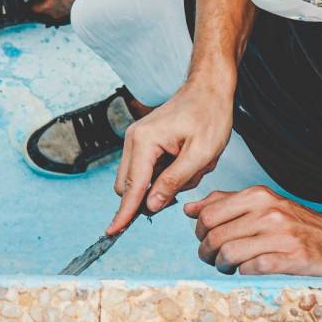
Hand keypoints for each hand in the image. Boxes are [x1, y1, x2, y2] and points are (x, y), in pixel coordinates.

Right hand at [108, 79, 233, 234]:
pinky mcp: (144, 142)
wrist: (210, 89)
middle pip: (130, 186)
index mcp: (145, 141)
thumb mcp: (200, 154)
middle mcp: (134, 140)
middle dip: (156, 193)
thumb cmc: (209, 115)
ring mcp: (137, 140)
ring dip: (164, 182)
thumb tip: (150, 205)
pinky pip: (148, 169)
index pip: (132, 187)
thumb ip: (173, 181)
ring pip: (140, 179)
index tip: (112, 232)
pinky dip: (167, 173)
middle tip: (188, 180)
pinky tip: (187, 160)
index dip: (124, 213)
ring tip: (193, 164)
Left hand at [184, 186, 321, 276]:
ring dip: (222, 265)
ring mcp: (281, 236)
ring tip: (227, 267)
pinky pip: (251, 268)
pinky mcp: (292, 259)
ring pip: (229, 253)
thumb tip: (190, 209)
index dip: (199, 231)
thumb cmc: (294, 223)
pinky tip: (247, 271)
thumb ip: (224, 203)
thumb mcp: (261, 204)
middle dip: (207, 252)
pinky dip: (243, 272)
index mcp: (258, 196)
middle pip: (215, 236)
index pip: (208, 214)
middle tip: (212, 258)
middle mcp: (269, 212)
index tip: (205, 239)